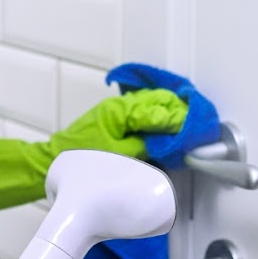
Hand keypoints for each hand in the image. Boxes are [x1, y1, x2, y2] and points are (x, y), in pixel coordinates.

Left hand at [38, 88, 187, 160]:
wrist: (56, 158)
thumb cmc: (81, 158)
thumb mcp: (119, 156)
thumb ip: (146, 146)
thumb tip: (170, 142)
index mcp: (121, 111)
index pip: (159, 111)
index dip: (181, 121)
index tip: (197, 130)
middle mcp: (122, 105)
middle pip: (160, 100)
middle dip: (182, 110)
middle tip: (200, 124)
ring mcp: (120, 109)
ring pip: (155, 102)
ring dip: (174, 110)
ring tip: (192, 123)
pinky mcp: (120, 116)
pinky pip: (147, 109)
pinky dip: (162, 114)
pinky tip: (172, 124)